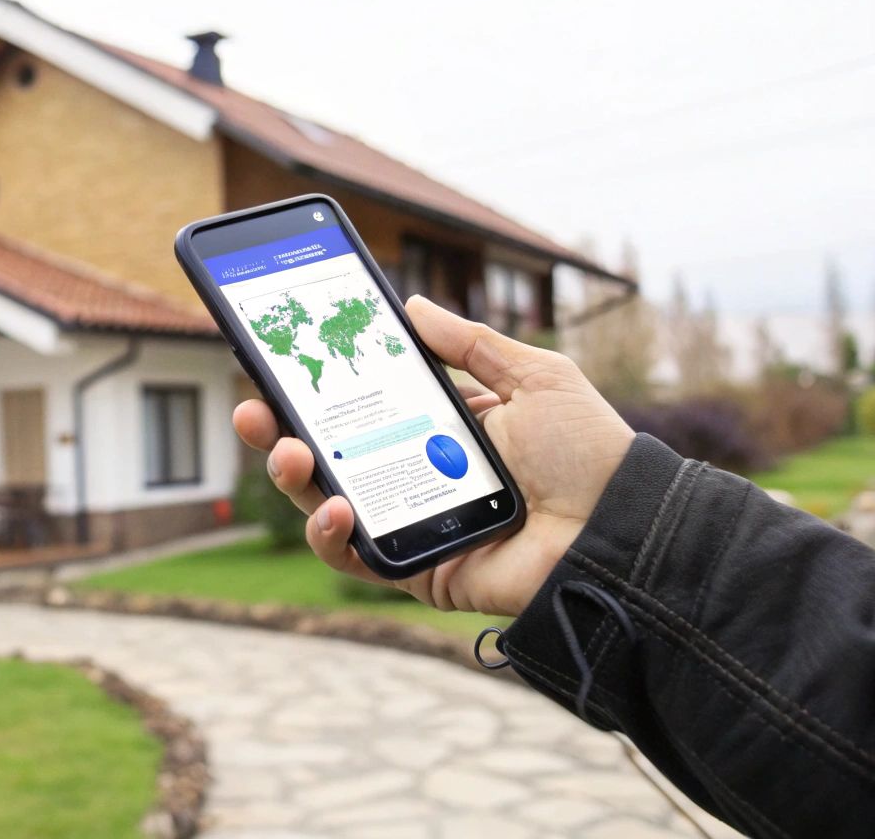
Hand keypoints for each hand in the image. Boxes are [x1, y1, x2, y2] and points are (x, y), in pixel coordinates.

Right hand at [232, 295, 635, 617]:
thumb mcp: (533, 376)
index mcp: (438, 425)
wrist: (621, 530)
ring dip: (290, 477)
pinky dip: (330, 534)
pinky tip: (334, 508)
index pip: (360, 403)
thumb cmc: (588, 453)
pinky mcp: (414, 568)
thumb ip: (470, 344)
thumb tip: (412, 306)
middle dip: (275, 429)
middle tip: (253, 406)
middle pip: (326, 452)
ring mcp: (410, 522)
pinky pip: (353, 557)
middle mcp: (415, 473)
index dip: (313, 385)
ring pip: (323, 503)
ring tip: (285, 451)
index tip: (274, 358)